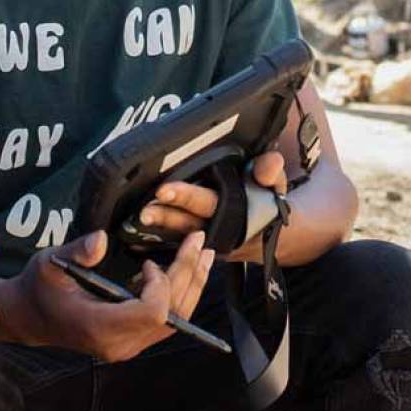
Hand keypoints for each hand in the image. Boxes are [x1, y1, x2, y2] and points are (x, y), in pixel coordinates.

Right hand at [14, 230, 214, 362]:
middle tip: (198, 240)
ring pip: (175, 322)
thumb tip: (101, 239)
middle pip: (172, 316)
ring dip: (191, 285)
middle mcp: (119, 344)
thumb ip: (78, 252)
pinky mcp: (131, 342)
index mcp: (99, 327)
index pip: (152, 313)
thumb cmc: (39, 286)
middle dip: (188, 275)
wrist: (29, 317)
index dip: (160, 285)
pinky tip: (182, 270)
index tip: (147, 262)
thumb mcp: (51, 263)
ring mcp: (127, 347)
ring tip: (201, 253)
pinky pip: (166, 323)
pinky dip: (178, 295)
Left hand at [138, 151, 286, 259]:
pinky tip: (135, 236)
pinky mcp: (196, 248)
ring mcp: (204, 241)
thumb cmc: (267, 201)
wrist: (270, 234)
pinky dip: (156, 242)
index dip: (185, 197)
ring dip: (158, 228)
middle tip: (143, 209)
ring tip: (137, 219)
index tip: (163, 190)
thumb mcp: (276, 185)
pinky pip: (174, 245)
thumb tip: (270, 163)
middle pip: (186, 223)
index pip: (207, 203)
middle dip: (164, 216)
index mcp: (235, 213)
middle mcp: (216, 231)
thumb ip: (271, 172)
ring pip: (177, 236)